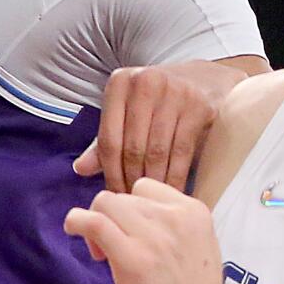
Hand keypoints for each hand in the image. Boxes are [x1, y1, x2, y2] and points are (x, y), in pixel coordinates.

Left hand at [64, 179, 236, 283]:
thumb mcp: (193, 249)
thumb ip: (169, 228)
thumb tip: (132, 214)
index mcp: (194, 212)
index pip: (146, 188)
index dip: (130, 208)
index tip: (129, 235)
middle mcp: (177, 218)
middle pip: (123, 197)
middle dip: (110, 219)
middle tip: (110, 251)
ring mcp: (156, 237)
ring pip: (105, 203)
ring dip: (93, 222)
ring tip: (101, 254)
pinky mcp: (133, 259)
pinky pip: (93, 223)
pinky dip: (76, 222)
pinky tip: (73, 232)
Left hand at [75, 61, 247, 192]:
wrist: (203, 79)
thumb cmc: (156, 101)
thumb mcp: (127, 114)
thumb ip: (104, 141)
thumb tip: (79, 170)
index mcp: (119, 83)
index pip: (108, 138)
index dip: (110, 172)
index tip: (114, 196)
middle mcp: (144, 83)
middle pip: (132, 147)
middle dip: (131, 180)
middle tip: (133, 203)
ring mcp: (174, 92)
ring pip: (157, 151)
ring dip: (153, 181)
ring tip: (150, 202)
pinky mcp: (199, 106)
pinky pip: (182, 151)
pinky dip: (175, 176)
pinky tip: (173, 192)